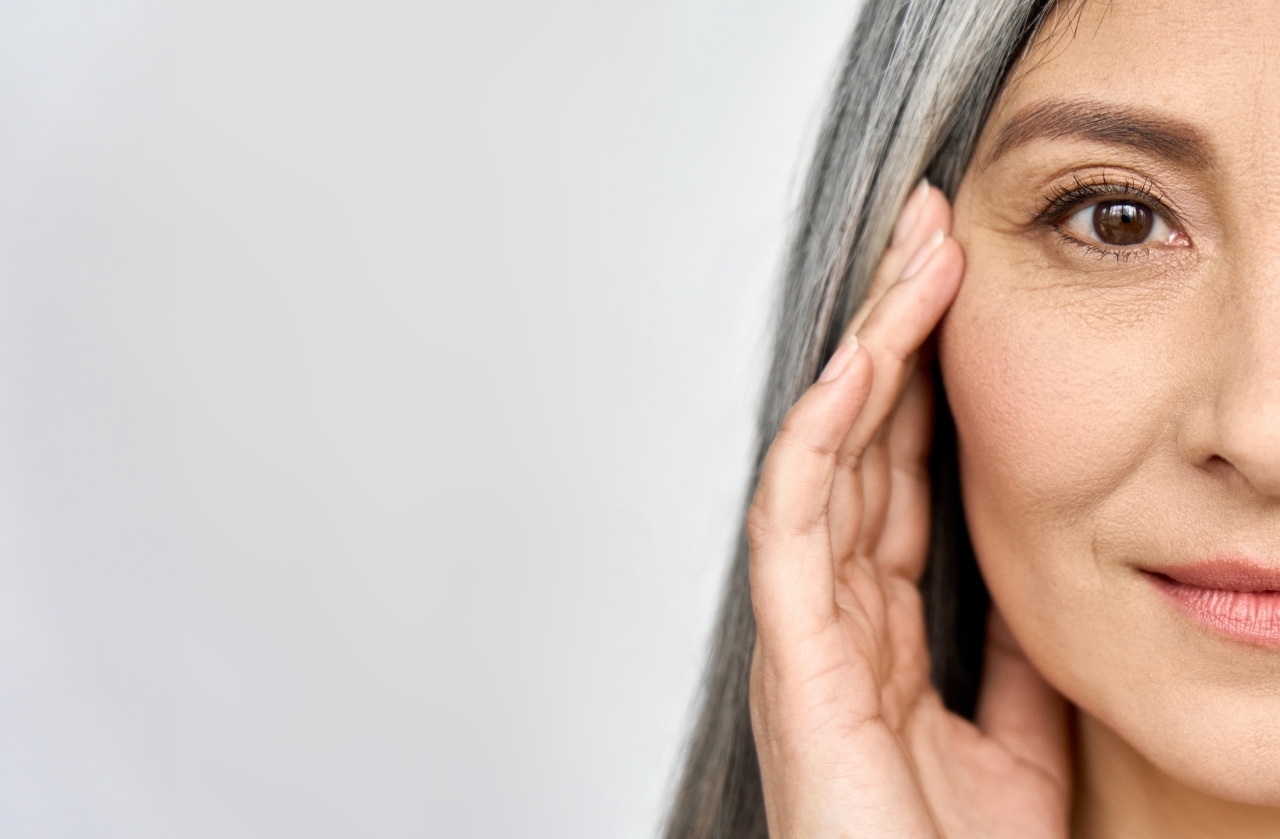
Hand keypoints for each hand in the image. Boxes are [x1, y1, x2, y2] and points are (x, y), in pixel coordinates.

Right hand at [747, 183, 1070, 837]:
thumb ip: (1008, 658)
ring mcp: (804, 626)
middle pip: (860, 442)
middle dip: (893, 331)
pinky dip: (820, 438)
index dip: (924, 379)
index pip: (897, 472)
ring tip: (912, 259)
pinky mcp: (792, 654)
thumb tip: (1031, 579)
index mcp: (875, 627)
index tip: (958, 290)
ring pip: (825, 458)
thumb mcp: (1009, 739)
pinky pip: (792, 521)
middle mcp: (830, 611)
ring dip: (867, 354)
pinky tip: (856, 369)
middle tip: (928, 230)